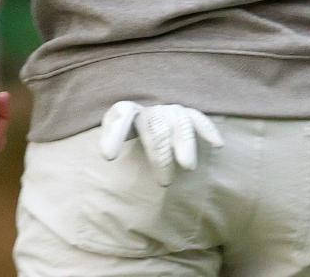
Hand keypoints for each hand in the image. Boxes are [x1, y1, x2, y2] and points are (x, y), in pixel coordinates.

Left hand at [98, 101, 224, 185]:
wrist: (147, 132)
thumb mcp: (115, 155)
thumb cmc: (128, 151)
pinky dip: (207, 130)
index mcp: (126, 114)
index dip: (114, 134)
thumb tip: (92, 197)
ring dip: (184, 143)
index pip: (120, 116)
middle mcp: (150, 111)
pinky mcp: (187, 116)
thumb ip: (112, 164)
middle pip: (156, 126)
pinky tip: (217, 145)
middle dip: (160, 154)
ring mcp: (170, 111)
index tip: (108, 157)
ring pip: (179, 122)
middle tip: (165, 182)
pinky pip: (198, 119)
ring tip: (188, 167)